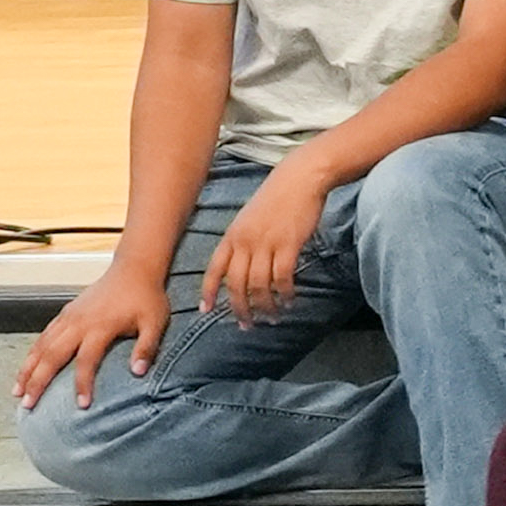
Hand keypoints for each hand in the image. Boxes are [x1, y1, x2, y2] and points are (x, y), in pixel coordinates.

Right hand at [13, 264, 172, 410]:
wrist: (133, 270)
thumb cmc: (146, 298)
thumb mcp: (155, 324)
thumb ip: (147, 348)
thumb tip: (138, 373)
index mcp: (100, 327)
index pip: (86, 361)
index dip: (83, 384)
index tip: (82, 405)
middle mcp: (78, 323)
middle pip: (52, 355)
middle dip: (38, 382)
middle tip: (28, 405)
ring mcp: (68, 317)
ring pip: (41, 346)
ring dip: (27, 369)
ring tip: (17, 392)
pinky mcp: (65, 314)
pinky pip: (43, 336)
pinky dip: (32, 354)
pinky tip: (26, 369)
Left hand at [204, 160, 332, 323]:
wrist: (298, 180)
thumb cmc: (277, 199)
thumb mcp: (250, 220)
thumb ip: (244, 242)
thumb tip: (244, 265)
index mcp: (231, 237)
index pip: (214, 269)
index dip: (209, 292)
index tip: (206, 310)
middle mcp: (244, 242)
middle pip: (237, 284)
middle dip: (240, 309)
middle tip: (247, 326)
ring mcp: (265, 243)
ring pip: (260, 285)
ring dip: (266, 306)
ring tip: (273, 318)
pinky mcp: (288, 244)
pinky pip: (283, 277)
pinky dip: (286, 293)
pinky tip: (291, 301)